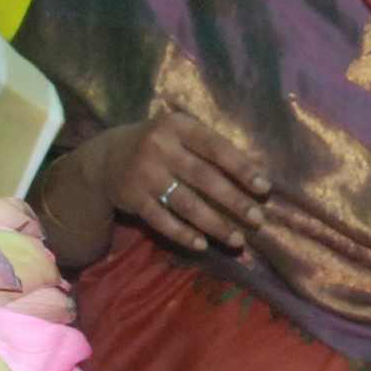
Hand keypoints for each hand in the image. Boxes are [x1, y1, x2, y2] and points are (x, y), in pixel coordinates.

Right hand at [104, 110, 270, 255]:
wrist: (107, 157)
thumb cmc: (159, 144)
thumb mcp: (181, 133)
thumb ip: (212, 147)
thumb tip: (257, 171)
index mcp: (178, 126)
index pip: (215, 147)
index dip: (241, 167)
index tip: (264, 188)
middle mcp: (160, 147)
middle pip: (203, 178)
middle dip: (234, 201)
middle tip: (258, 220)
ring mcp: (144, 174)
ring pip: (185, 203)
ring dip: (214, 224)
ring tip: (237, 239)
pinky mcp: (132, 198)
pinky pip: (162, 220)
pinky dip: (183, 234)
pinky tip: (202, 244)